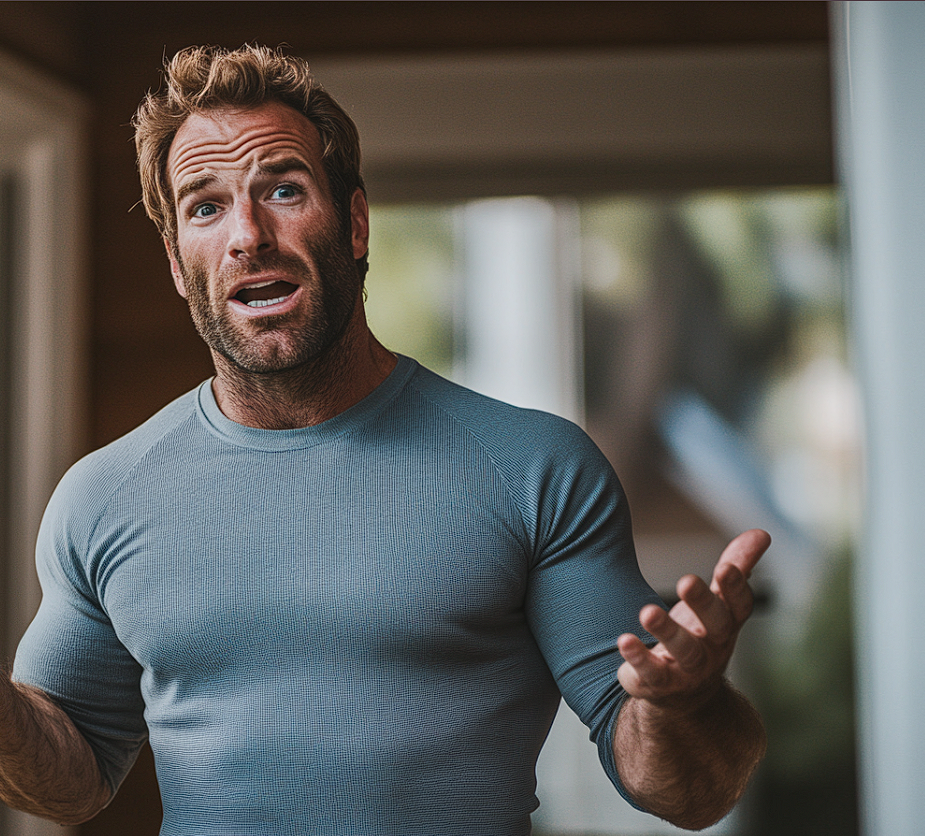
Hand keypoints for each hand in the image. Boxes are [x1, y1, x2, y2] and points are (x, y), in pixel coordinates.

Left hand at [617, 529, 769, 704]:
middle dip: (702, 603)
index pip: (739, 606)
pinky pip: (651, 674)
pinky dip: (638, 658)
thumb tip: (762, 533)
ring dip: (666, 630)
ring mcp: (688, 670)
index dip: (735, 588)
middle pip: (714, 625)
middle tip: (686, 581)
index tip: (726, 567)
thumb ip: (737, 568)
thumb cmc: (702, 635)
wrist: (685, 696)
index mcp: (727, 624)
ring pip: (683, 651)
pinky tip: (625, 640)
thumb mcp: (719, 603)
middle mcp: (712, 648)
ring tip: (647, 611)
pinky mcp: (660, 684)